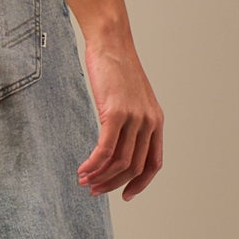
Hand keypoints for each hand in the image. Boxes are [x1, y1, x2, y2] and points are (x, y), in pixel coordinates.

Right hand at [77, 32, 163, 200]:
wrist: (111, 43)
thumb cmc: (116, 69)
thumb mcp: (130, 98)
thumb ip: (131, 121)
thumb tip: (116, 144)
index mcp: (156, 121)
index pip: (154, 164)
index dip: (140, 184)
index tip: (125, 195)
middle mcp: (149, 122)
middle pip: (134, 167)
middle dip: (112, 184)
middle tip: (94, 190)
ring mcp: (135, 118)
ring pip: (119, 162)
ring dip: (100, 176)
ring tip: (84, 181)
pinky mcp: (116, 113)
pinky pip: (105, 149)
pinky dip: (93, 164)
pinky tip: (82, 170)